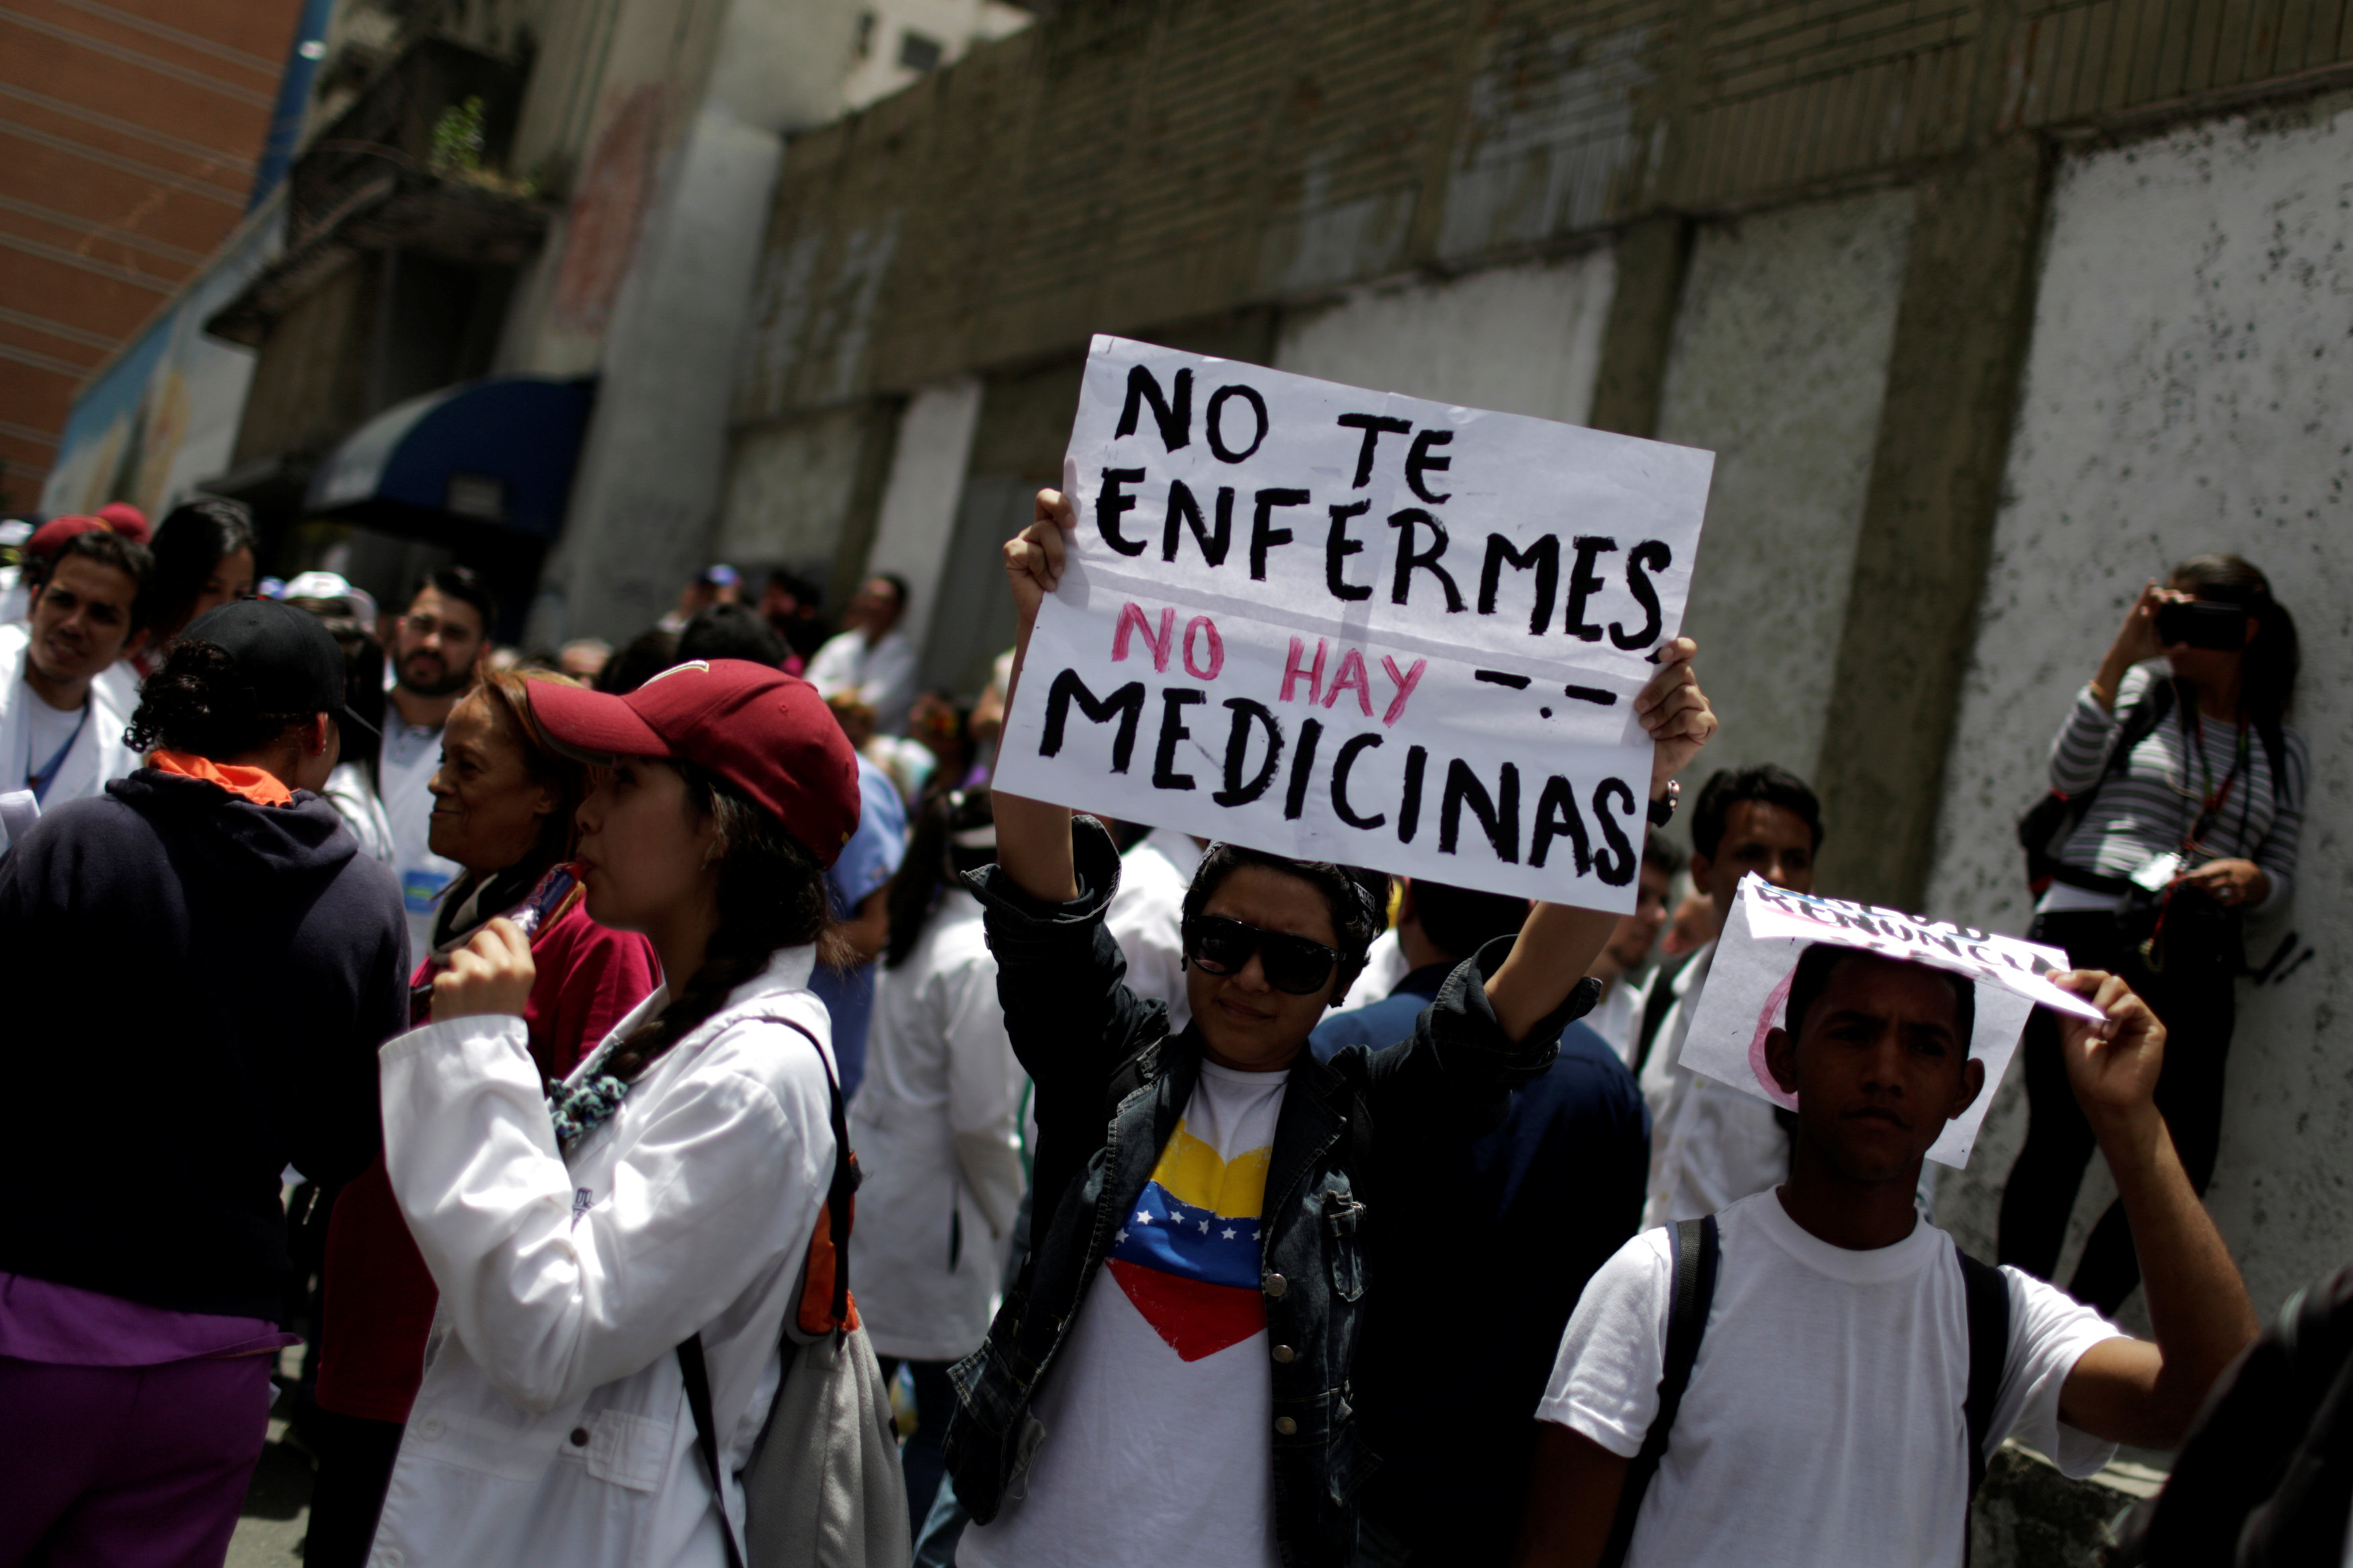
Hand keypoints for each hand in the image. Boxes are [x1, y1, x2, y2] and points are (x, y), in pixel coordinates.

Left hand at [429, 917, 535, 1021]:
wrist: (480, 1053)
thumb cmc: (499, 1018)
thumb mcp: (519, 988)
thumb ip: (511, 959)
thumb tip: (495, 929)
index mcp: (523, 968)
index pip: (506, 926)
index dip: (495, 930)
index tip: (490, 942)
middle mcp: (501, 966)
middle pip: (481, 936)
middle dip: (476, 951)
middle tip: (477, 974)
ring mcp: (474, 973)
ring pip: (458, 954)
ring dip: (458, 969)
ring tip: (465, 993)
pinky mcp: (449, 982)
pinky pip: (443, 973)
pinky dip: (445, 987)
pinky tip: (454, 1002)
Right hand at [1004, 485, 1077, 634]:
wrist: (1057, 618)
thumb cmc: (1076, 591)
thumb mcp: (1086, 564)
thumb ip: (1089, 545)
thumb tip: (1110, 534)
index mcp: (1061, 527)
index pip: (1063, 500)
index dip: (1068, 499)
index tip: (1079, 519)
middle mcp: (1042, 529)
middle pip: (1044, 497)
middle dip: (1059, 504)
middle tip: (1071, 525)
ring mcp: (1026, 540)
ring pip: (1044, 529)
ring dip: (1057, 554)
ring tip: (1060, 576)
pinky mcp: (1013, 553)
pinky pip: (1029, 550)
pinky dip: (1041, 569)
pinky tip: (1047, 584)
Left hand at [1633, 637, 1716, 796]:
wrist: (1638, 763)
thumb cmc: (1631, 730)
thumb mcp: (1631, 704)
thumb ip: (1636, 685)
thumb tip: (1625, 670)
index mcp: (1671, 675)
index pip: (1685, 651)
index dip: (1678, 648)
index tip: (1661, 655)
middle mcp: (1689, 686)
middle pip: (1682, 672)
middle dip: (1657, 689)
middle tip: (1638, 707)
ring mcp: (1700, 705)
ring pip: (1686, 695)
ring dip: (1662, 711)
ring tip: (1646, 725)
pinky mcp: (1707, 725)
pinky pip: (1692, 718)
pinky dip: (1672, 727)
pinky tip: (1659, 734)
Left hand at [2053, 969, 2165, 1128]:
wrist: (2107, 1098)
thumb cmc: (2089, 1071)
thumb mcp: (2070, 1035)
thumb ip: (2067, 1008)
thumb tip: (2054, 981)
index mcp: (2096, 1011)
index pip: (2087, 984)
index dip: (2070, 977)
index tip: (2051, 977)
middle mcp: (2116, 1010)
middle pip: (2104, 978)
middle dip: (2082, 977)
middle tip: (2064, 984)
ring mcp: (2134, 1016)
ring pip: (2118, 985)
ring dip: (2099, 1000)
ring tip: (2092, 1026)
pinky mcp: (2151, 1025)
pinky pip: (2133, 1004)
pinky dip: (2116, 1014)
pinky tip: (2108, 1034)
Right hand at [2093, 580, 2184, 705]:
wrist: (2127, 656)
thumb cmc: (2142, 653)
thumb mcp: (2161, 651)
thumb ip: (2175, 649)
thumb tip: (2187, 646)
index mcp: (2158, 620)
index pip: (2171, 606)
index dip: (2181, 601)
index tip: (2191, 599)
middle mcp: (2151, 613)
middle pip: (2164, 598)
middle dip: (2174, 596)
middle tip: (2181, 600)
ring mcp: (2143, 612)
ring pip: (2154, 595)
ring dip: (2162, 593)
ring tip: (2168, 599)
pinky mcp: (2135, 613)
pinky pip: (2142, 599)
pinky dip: (2147, 590)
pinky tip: (2152, 582)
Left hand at [2174, 857, 2267, 909]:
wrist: (2252, 873)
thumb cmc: (2226, 870)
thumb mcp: (2214, 866)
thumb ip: (2197, 870)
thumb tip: (2175, 871)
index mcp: (2220, 867)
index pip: (2203, 873)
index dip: (2191, 878)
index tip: (2182, 882)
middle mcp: (2229, 875)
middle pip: (2208, 886)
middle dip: (2200, 889)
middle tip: (2200, 889)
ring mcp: (2236, 885)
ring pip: (2215, 895)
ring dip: (2210, 896)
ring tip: (2211, 893)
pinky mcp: (2241, 895)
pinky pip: (2227, 903)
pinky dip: (2222, 903)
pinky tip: (2221, 900)